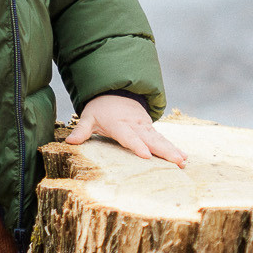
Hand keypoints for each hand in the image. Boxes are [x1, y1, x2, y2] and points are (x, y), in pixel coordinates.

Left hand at [65, 94, 186, 166]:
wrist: (115, 91)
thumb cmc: (100, 108)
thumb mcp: (88, 117)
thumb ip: (81, 130)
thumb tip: (69, 142)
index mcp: (119, 124)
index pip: (129, 136)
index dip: (137, 145)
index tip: (146, 155)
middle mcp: (135, 125)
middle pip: (151, 139)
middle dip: (164, 151)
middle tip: (176, 162)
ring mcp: (145, 126)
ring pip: (160, 139)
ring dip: (172, 150)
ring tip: (183, 162)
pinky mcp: (150, 128)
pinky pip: (163, 139)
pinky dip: (174, 147)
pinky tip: (184, 157)